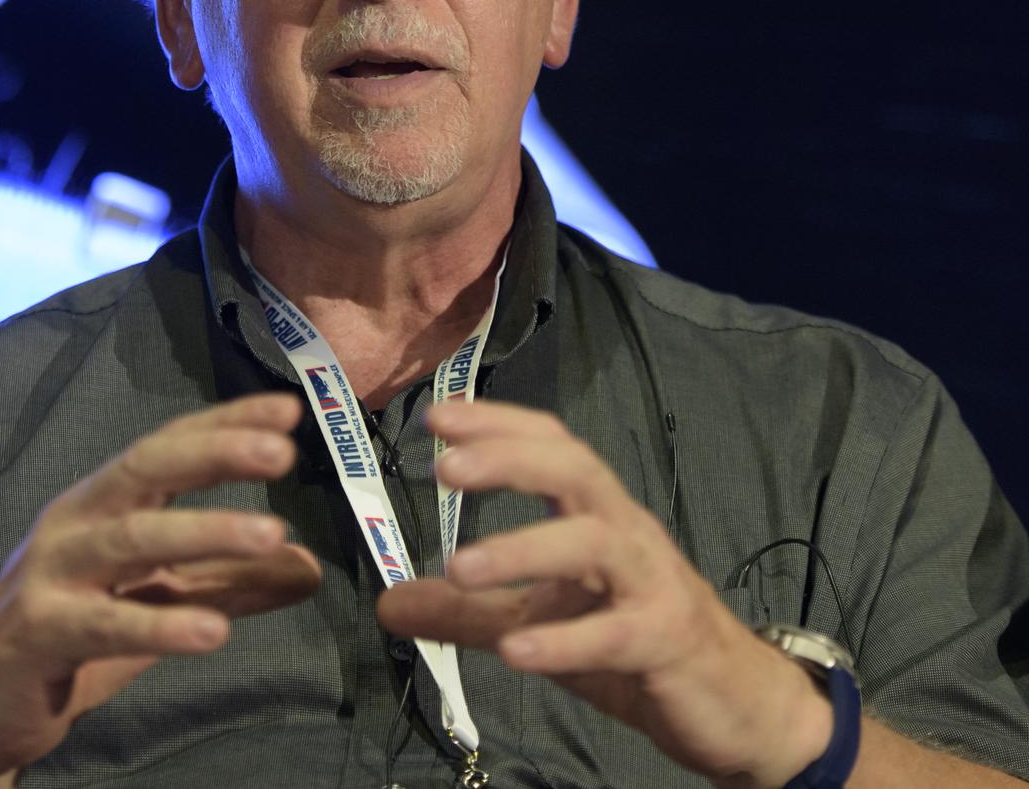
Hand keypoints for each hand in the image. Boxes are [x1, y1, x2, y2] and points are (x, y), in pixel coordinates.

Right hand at [0, 393, 318, 782]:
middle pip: (148, 468)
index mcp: (103, 502)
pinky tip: (213, 630)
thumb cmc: (71, 639)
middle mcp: (75, 521)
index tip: (288, 411)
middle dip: (216, 453)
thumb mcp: (160, 603)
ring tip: (272, 534)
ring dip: (206, 532)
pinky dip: (159, 622)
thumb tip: (310, 566)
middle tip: (283, 452)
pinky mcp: (35, 631)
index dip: (225, 423)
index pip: (169, 446)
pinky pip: (103, 621)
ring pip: (132, 537)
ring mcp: (50, 572)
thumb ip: (230, 582)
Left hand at [376, 400, 831, 788]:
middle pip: (575, 470)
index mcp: (594, 512)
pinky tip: (515, 652)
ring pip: (594, 543)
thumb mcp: (539, 620)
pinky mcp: (668, 641)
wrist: (733, 702)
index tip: (437, 418)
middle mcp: (624, 531)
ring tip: (459, 567)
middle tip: (444, 467)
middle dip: (510, 458)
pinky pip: (618, 634)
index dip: (497, 423)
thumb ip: (467, 611)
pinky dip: (566, 638)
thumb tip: (386, 604)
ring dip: (524, 549)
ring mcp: (651, 582)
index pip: (550, 445)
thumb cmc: (630, 639)